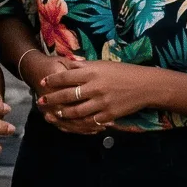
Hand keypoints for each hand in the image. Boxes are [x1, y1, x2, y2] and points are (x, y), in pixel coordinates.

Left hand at [35, 58, 162, 130]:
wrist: (145, 86)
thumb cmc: (123, 72)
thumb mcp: (103, 64)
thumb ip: (84, 66)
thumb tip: (66, 63)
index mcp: (93, 73)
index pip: (67, 76)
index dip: (53, 80)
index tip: (43, 82)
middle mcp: (95, 87)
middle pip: (68, 95)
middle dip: (52, 99)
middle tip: (41, 101)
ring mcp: (102, 103)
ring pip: (76, 111)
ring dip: (63, 113)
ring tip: (55, 113)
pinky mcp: (109, 115)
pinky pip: (90, 121)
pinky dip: (80, 123)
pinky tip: (73, 123)